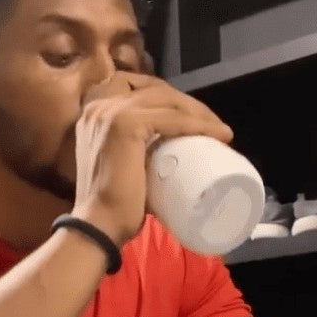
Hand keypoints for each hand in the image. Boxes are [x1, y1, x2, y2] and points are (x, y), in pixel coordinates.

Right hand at [72, 71, 232, 246]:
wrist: (98, 225)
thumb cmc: (112, 206)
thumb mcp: (122, 167)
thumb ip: (135, 154)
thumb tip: (168, 159)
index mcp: (96, 112)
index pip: (143, 90)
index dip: (174, 101)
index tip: (197, 121)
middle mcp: (99, 104)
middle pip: (158, 91)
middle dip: (191, 105)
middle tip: (215, 127)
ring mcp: (111, 112)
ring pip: (168, 100)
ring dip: (200, 113)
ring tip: (220, 132)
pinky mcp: (126, 124)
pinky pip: (173, 118)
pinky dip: (199, 125)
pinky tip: (218, 134)